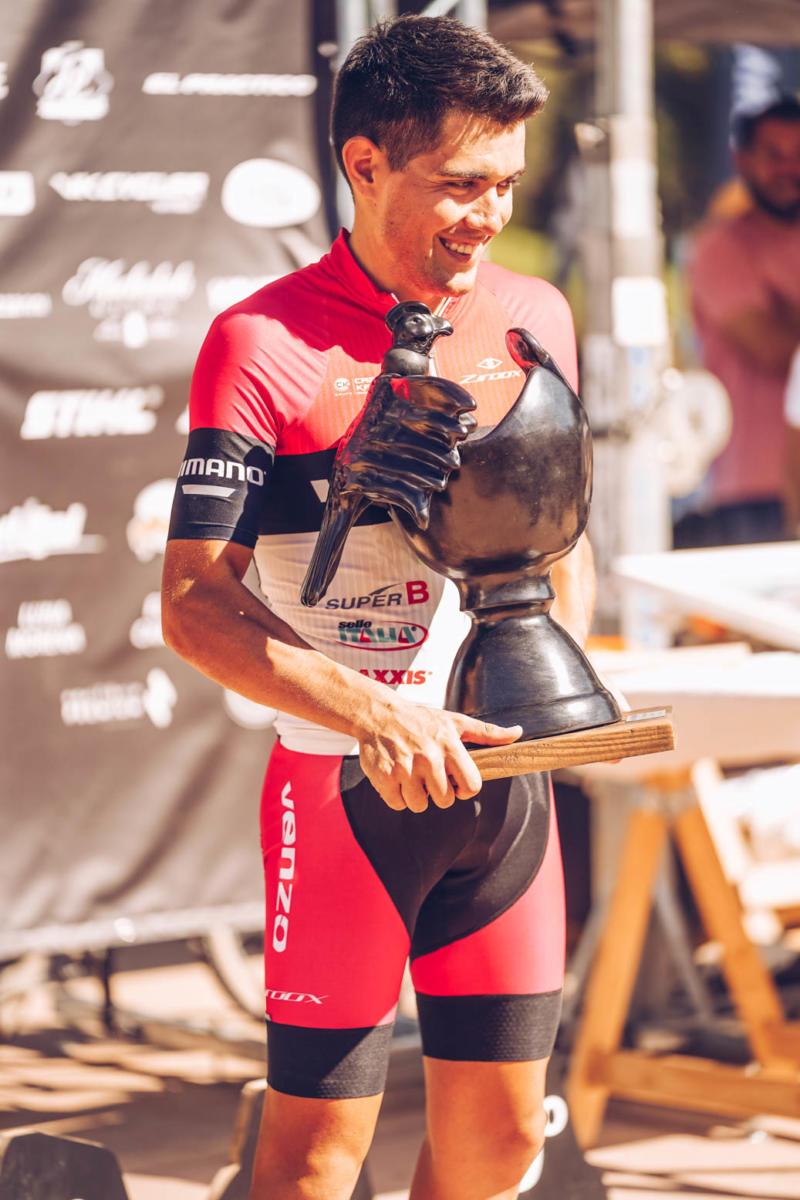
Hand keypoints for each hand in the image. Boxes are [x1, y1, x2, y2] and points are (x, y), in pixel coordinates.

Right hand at [357, 699, 521, 812]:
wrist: (378, 713)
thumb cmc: (419, 718)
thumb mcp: (455, 721)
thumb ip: (487, 732)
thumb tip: (517, 733)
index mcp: (449, 746)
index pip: (471, 786)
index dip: (464, 788)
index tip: (454, 781)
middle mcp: (429, 759)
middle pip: (445, 801)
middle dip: (438, 792)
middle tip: (428, 773)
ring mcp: (405, 769)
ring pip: (420, 805)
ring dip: (416, 795)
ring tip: (411, 773)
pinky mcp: (384, 778)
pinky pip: (398, 804)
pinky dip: (397, 796)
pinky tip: (396, 776)